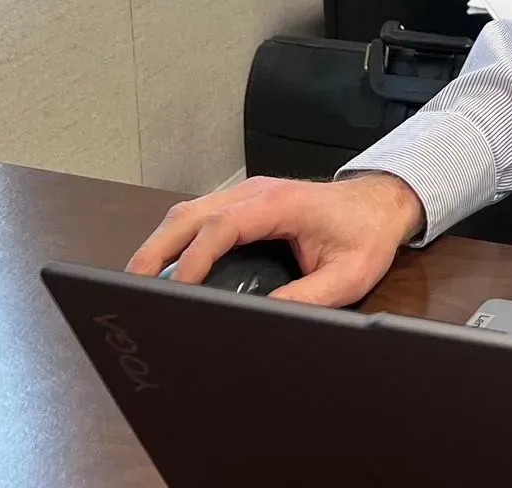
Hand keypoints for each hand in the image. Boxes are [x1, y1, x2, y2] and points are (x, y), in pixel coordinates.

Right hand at [125, 171, 424, 306]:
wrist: (382, 202)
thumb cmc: (366, 235)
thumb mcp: (346, 276)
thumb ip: (306, 298)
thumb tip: (262, 318)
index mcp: (280, 204)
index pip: (224, 226)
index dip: (195, 258)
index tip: (176, 292)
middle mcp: (256, 192)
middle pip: (191, 213)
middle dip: (157, 249)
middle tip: (129, 287)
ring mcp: (247, 194)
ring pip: (189, 212)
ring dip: (160, 243)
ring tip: (136, 282)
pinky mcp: (243, 203)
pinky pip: (200, 216)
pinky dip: (175, 238)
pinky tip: (163, 266)